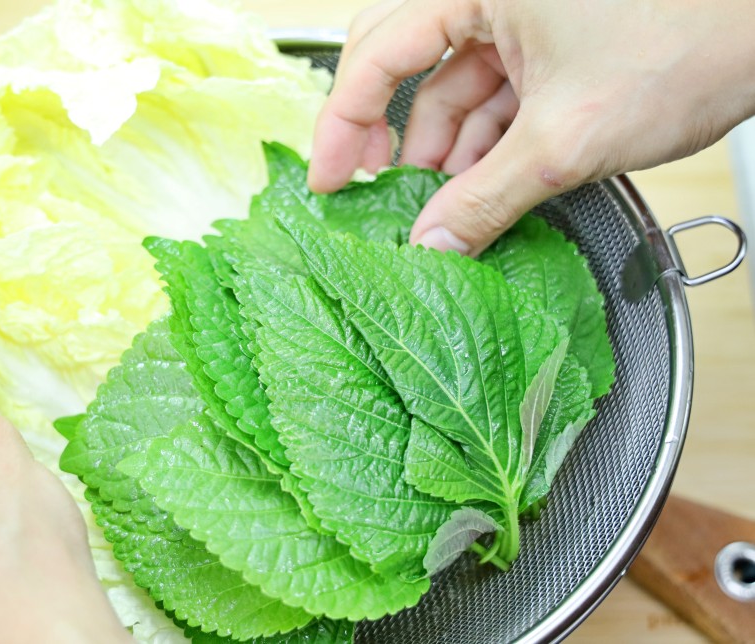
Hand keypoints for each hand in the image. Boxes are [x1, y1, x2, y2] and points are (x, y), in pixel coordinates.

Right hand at [308, 0, 754, 254]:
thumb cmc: (691, 42)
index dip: (343, 125)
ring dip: (445, 150)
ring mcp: (517, 10)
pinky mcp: (546, 35)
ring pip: (450, 83)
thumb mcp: (567, 140)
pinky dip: (484, 141)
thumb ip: (487, 199)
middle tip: (372, 190)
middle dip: (390, 135)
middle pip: (401, 62)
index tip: (330, 180)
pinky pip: (492, 90)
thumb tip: (433, 246)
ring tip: (441, 209)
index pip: (376, 53)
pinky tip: (480, 187)